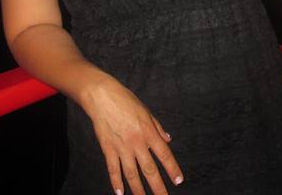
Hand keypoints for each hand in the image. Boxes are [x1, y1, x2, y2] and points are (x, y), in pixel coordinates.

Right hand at [82, 77, 184, 194]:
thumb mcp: (146, 110)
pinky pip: (113, 169)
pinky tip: (120, 193)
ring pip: (132, 174)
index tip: (179, 181)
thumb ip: (157, 127)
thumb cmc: (125, 100)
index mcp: (148, 132)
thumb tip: (167, 140)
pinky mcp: (108, 148)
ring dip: (139, 190)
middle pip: (149, 169)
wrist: (102, 96)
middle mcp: (137, 142)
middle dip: (158, 187)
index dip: (172, 169)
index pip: (164, 154)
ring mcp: (122, 147)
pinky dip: (116, 182)